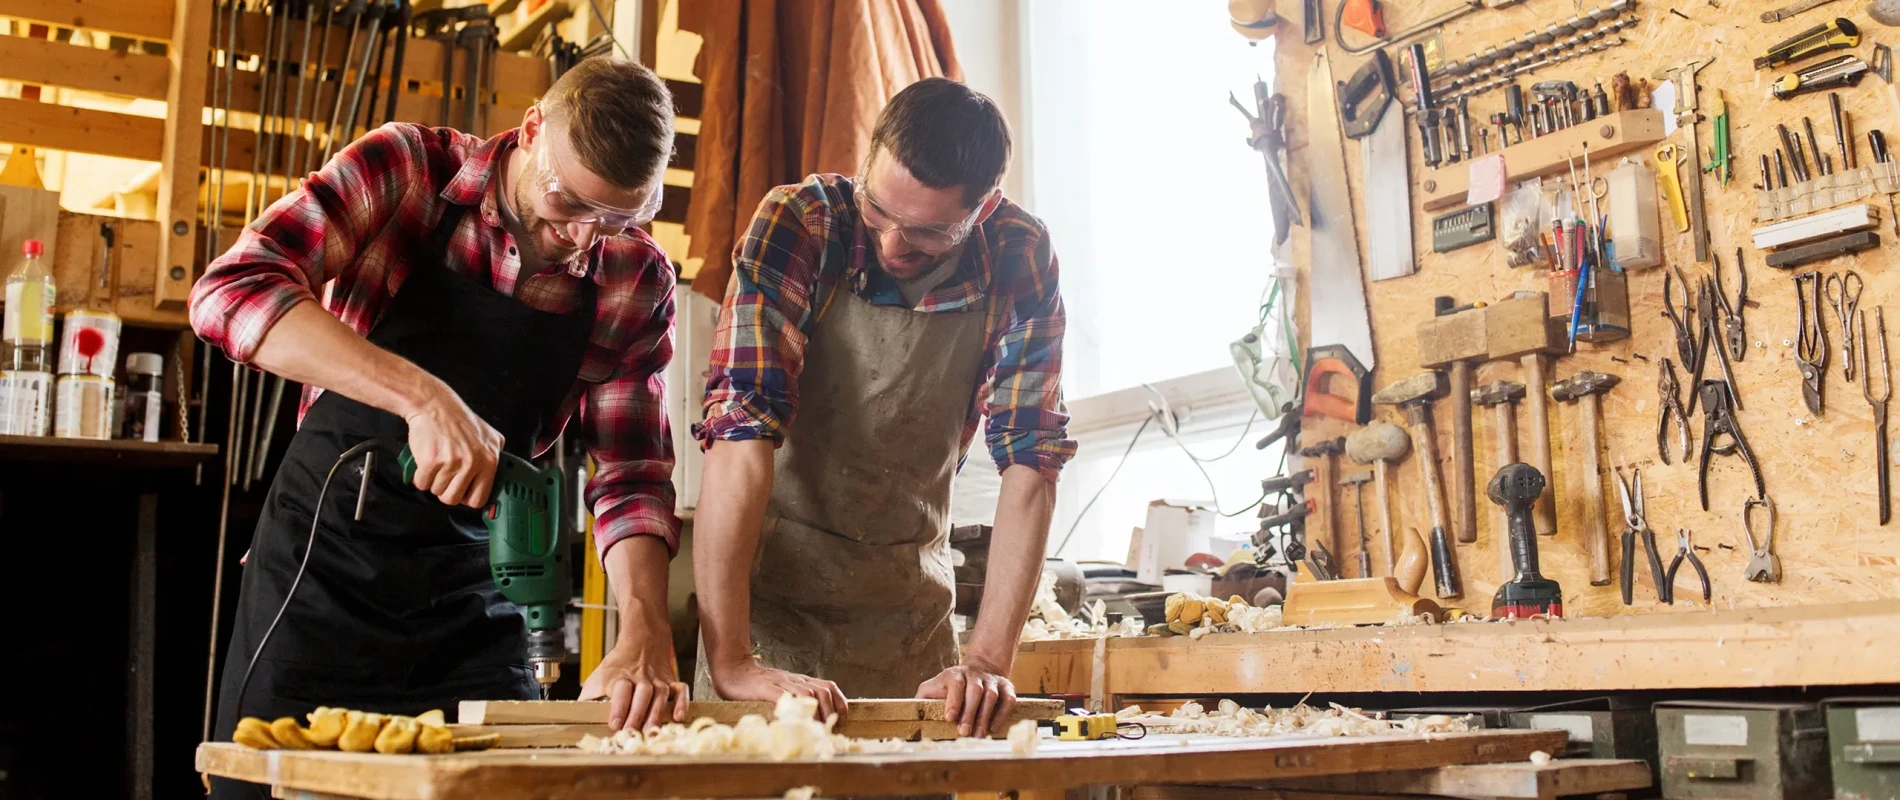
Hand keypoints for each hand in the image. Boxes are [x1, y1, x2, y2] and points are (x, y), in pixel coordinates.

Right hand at [403, 383, 502, 507]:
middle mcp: (472, 463)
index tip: (461, 492)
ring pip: (437, 491)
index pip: (479, 499)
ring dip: (433, 482)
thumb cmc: (458, 420)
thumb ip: (494, 456)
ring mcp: (451, 463)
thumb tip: (497, 478)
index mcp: (489, 460)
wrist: (434, 405)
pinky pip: (421, 483)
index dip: (467, 498)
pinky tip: (425, 462)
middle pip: (453, 499)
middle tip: (444, 477)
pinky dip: (420, 476)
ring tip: (437, 464)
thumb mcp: (489, 436)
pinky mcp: (431, 461)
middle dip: (446, 491)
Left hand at [578, 635, 689, 731]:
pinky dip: (682, 702)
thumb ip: (588, 696)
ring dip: (656, 713)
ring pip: (660, 695)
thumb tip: (574, 715)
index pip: (620, 692)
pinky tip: (679, 716)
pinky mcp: (671, 680)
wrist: (642, 639)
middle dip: (637, 714)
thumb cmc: (619, 663)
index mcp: (620, 677)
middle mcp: (640, 677)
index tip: (614, 723)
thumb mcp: (599, 676)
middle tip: (632, 732)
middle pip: (641, 695)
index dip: (618, 708)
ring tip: (652, 730)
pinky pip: (680, 690)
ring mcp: (658, 679)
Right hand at [710, 660, 847, 722]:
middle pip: (823, 690)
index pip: (829, 686)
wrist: (733, 668)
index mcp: (800, 680)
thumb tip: (811, 718)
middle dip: (831, 711)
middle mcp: (794, 680)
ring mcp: (781, 683)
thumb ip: (794, 697)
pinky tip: (794, 720)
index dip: (840, 702)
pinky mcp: (766, 688)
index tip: (842, 719)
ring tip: (816, 728)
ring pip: (808, 693)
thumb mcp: (782, 686)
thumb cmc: (756, 683)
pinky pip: (783, 696)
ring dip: (817, 712)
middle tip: (830, 728)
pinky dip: (792, 707)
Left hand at [917, 662, 1015, 736]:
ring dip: (984, 716)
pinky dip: (1002, 714)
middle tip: (964, 732)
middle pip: (974, 691)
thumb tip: (911, 712)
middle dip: (970, 713)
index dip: (953, 700)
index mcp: (954, 674)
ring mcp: (991, 679)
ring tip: (978, 735)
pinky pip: (1008, 699)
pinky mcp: (1006, 686)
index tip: (950, 718)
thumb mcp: (933, 687)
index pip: (955, 683)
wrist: (979, 669)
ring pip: (991, 695)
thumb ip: (923, 697)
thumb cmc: (950, 686)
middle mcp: (974, 674)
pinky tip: (993, 727)